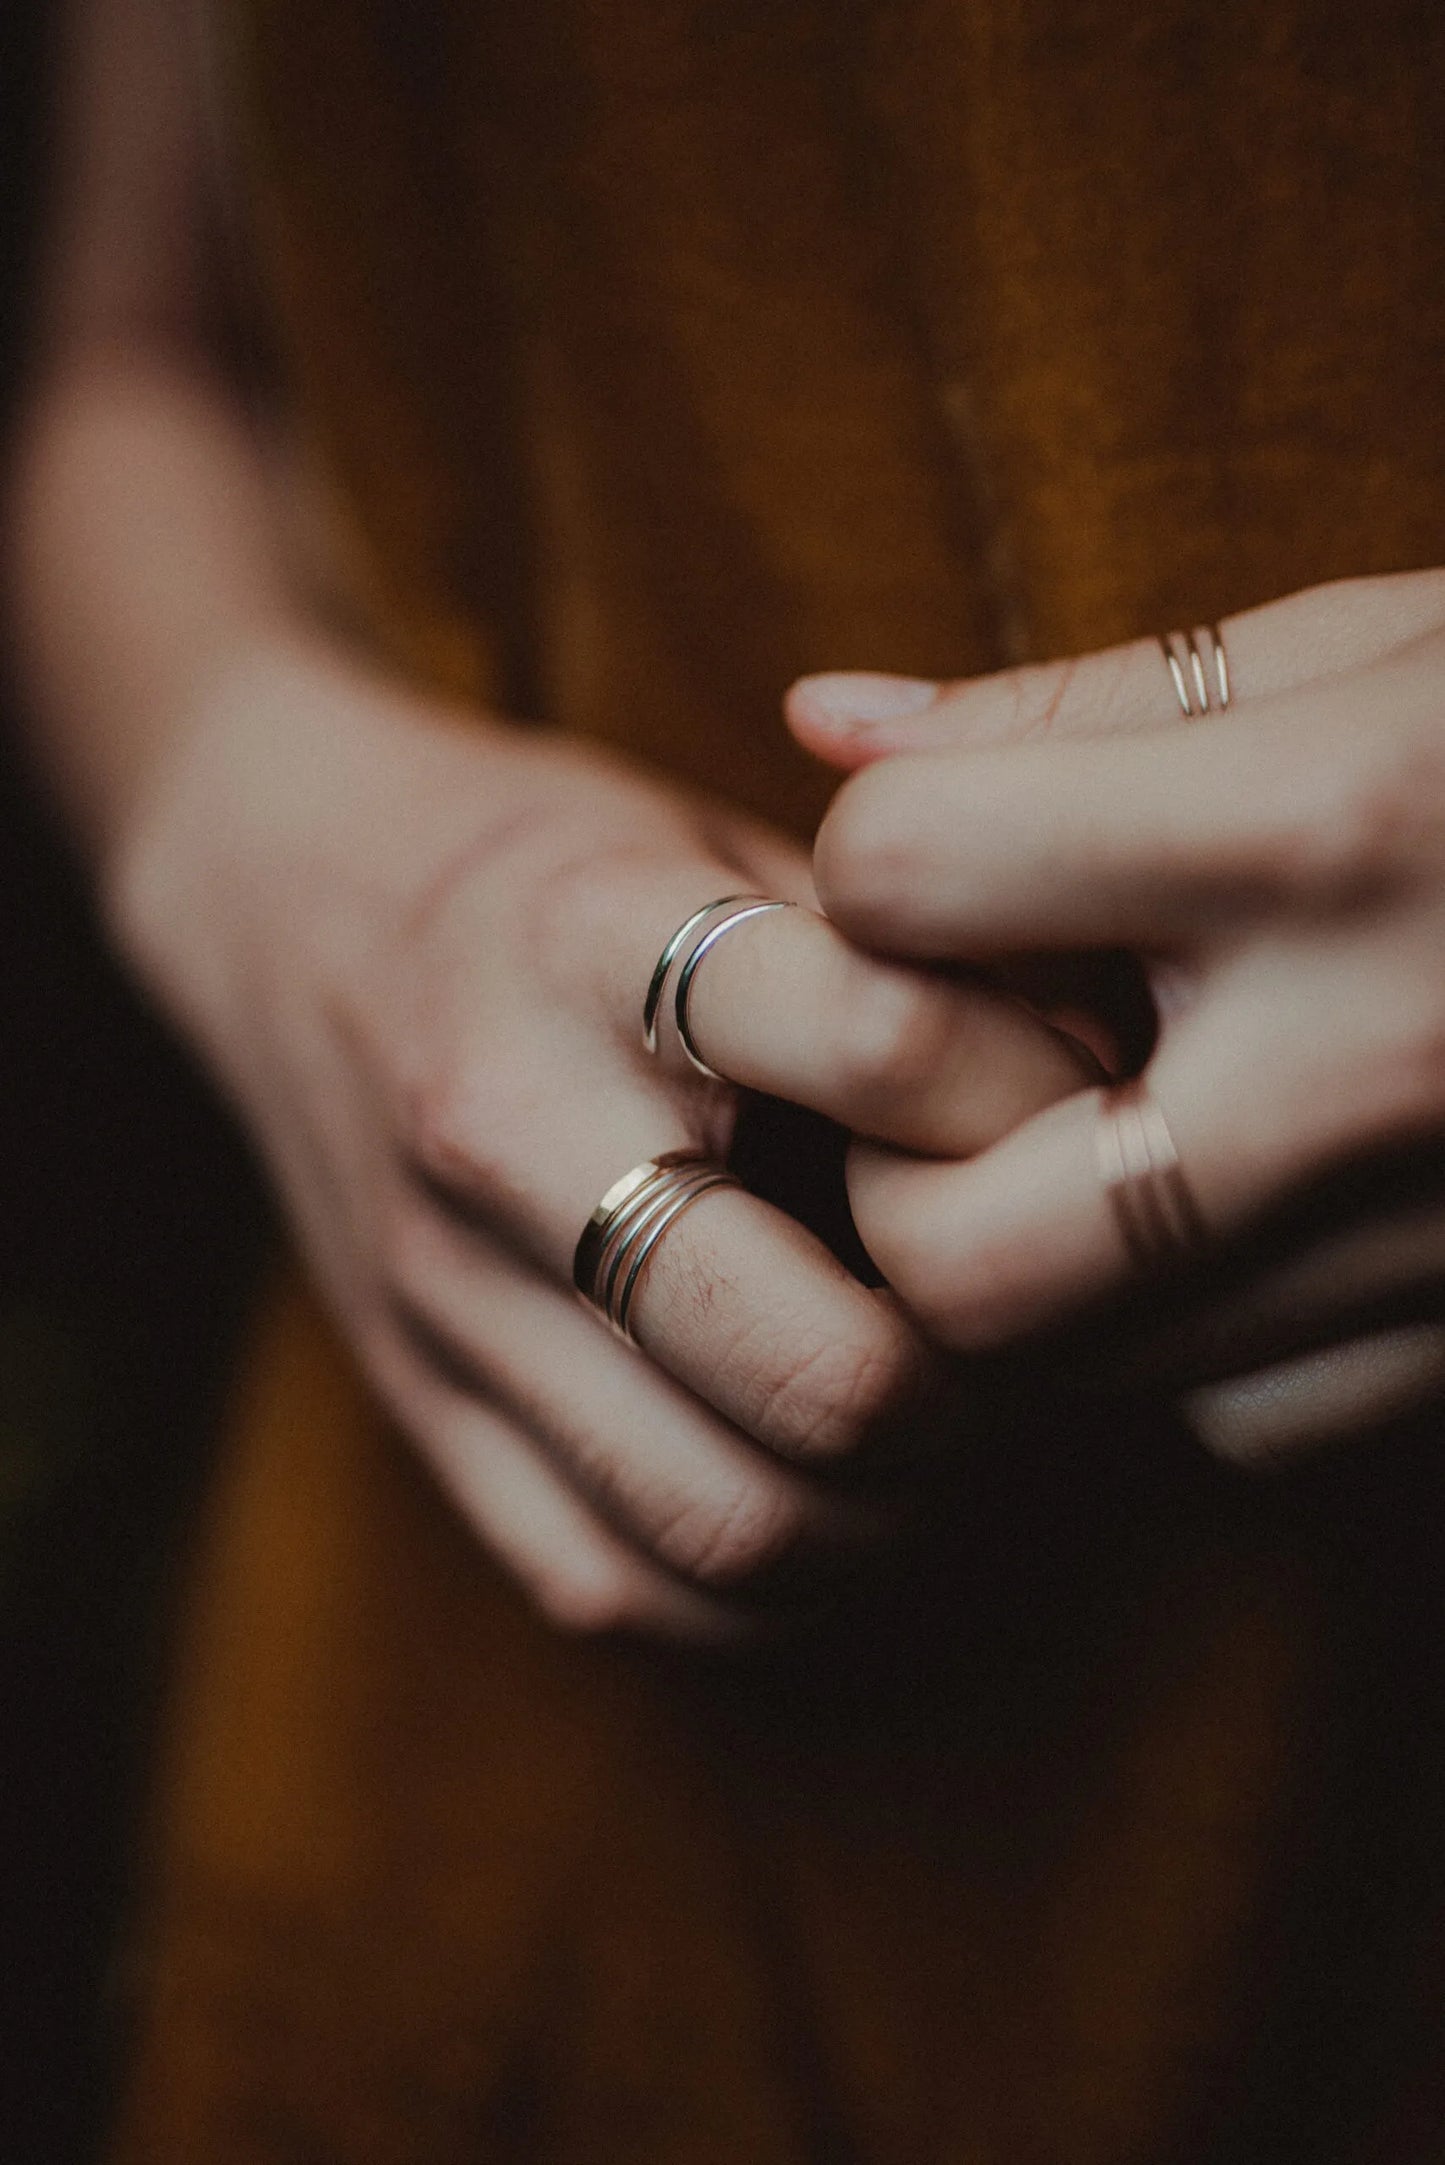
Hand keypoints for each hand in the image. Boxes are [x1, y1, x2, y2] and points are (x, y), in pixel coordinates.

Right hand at [113, 636, 1092, 1634]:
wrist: (286, 902)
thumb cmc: (552, 871)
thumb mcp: (718, 835)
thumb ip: (901, 950)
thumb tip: (1126, 1082)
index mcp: (596, 938)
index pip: (879, 1042)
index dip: (1035, 1097)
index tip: (1078, 1111)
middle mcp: (503, 1129)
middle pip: (824, 1368)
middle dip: (981, 1382)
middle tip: (1022, 1331)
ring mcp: (445, 1296)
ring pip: (733, 1518)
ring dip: (890, 1512)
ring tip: (935, 1425)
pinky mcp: (417, 1411)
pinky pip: (623, 1582)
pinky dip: (765, 1576)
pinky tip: (814, 1483)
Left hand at [786, 570, 1444, 1461]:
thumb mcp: (1377, 639)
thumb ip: (1076, 701)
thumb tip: (820, 728)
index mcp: (1332, 834)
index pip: (901, 889)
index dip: (878, 864)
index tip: (951, 852)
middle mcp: (1379, 1073)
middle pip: (945, 1248)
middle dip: (893, 1158)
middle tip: (960, 1049)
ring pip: (1077, 1364)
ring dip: (1021, 1250)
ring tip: (1104, 1106)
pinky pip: (1243, 1415)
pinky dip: (1194, 1328)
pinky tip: (1251, 1201)